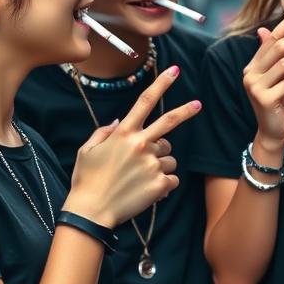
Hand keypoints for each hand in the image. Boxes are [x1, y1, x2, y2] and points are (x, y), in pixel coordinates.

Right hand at [66, 65, 198, 227]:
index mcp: (124, 133)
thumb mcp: (87, 151)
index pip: (145, 101)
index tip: (175, 71)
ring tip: (141, 178)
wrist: (91, 213)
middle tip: (198, 104)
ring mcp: (152, 163)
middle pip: (170, 121)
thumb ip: (104, 133)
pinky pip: (172, 179)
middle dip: (186, 111)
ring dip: (161, 164)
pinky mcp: (160, 183)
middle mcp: (141, 144)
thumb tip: (118, 122)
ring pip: (169, 157)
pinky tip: (148, 191)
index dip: (162, 83)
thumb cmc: (86, 181)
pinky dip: (164, 185)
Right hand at [242, 3, 283, 149]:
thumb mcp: (281, 77)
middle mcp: (250, 73)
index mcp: (253, 65)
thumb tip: (266, 31)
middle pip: (279, 46)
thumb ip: (277, 56)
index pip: (271, 37)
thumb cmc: (280, 102)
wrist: (274, 132)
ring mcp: (256, 86)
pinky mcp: (265, 99)